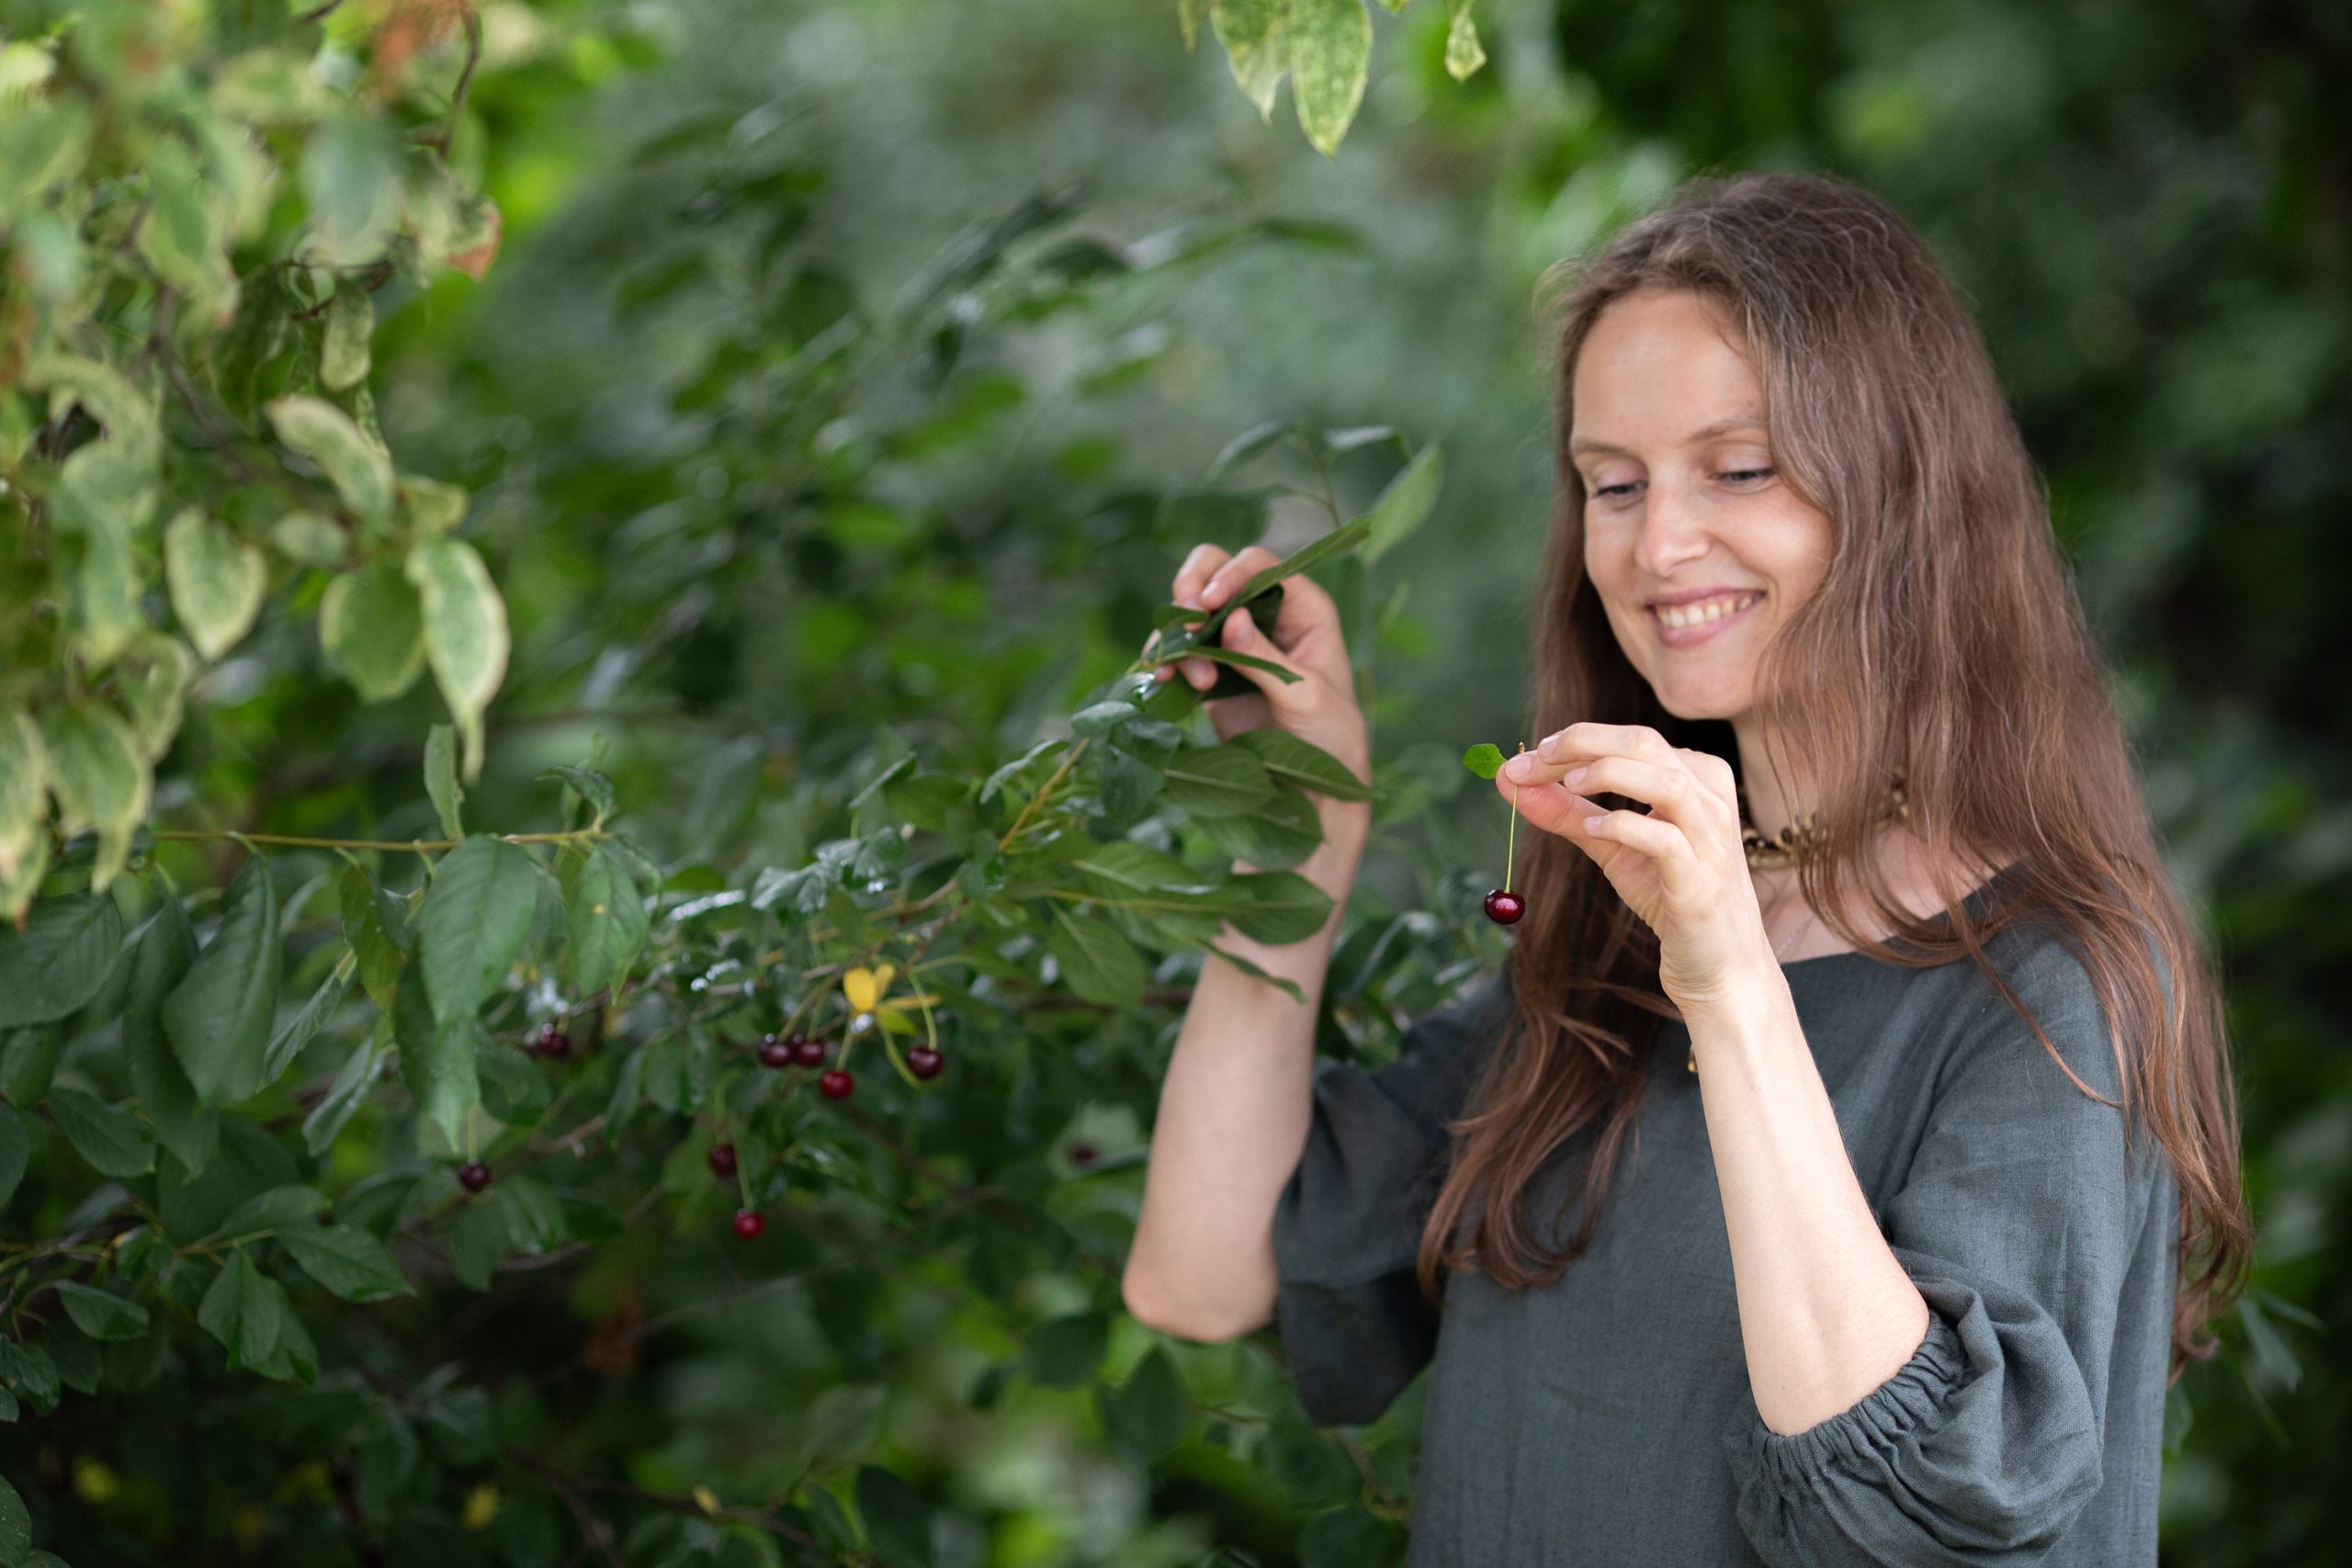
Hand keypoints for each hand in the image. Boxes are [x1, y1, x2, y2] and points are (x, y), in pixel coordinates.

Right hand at [1145, 543, 1370, 793]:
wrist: (1313, 786)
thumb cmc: (1329, 734)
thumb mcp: (1303, 694)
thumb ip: (1265, 657)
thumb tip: (1232, 618)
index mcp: (1303, 608)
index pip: (1260, 567)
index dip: (1230, 575)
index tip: (1209, 602)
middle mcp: (1266, 614)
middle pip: (1215, 571)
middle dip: (1192, 590)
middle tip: (1187, 620)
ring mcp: (1235, 640)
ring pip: (1190, 609)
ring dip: (1182, 636)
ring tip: (1200, 680)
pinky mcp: (1212, 668)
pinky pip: (1180, 650)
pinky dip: (1167, 658)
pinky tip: (1164, 679)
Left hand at [1495, 722, 1773, 1009]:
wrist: (1718, 962)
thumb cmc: (1669, 894)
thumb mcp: (1612, 846)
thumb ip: (1566, 812)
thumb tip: (1510, 781)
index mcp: (1695, 777)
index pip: (1631, 738)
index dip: (1575, 739)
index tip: (1525, 757)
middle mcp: (1710, 799)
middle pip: (1646, 743)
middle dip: (1582, 744)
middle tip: (1534, 761)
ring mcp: (1711, 839)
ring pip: (1666, 782)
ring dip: (1608, 774)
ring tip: (1567, 786)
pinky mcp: (1702, 881)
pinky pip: (1667, 841)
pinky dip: (1625, 826)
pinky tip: (1593, 828)